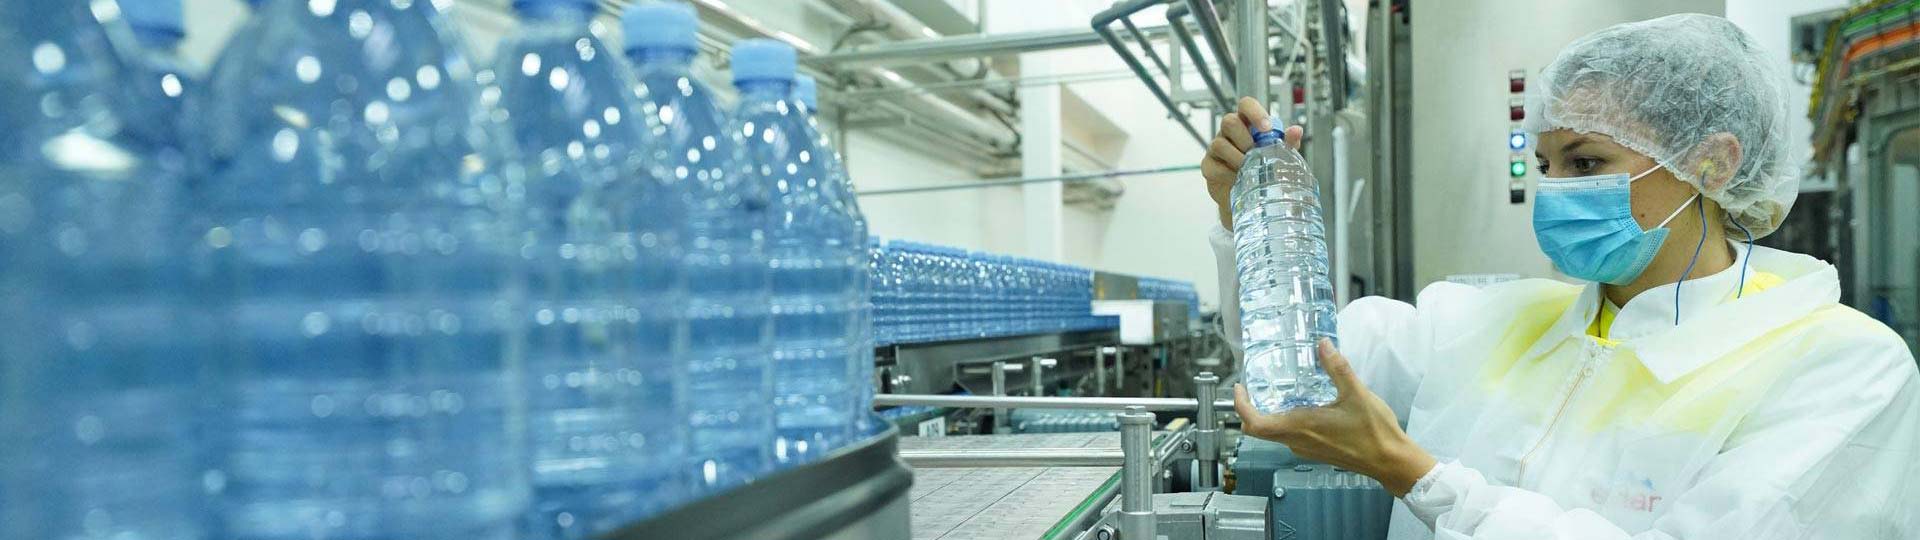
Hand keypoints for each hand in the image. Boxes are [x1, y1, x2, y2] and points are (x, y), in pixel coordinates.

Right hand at [1201, 97, 1301, 229]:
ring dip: (1237, 158)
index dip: (1255, 112)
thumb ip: (1287, 142)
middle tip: (1256, 153)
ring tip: (1249, 169)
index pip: (1246, 105)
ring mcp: (1216, 148)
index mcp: (1247, 123)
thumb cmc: (1263, 168)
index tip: (1267, 128)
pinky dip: (1229, 174)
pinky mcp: (1208, 166)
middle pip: (1229, 121)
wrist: (1249, 196)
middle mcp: (1229, 132)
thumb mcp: (1279, 154)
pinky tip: (1239, 180)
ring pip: (1219, 144)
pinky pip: (1214, 166)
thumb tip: (1297, 130)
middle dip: (1245, 138)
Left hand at [1233, 339, 1436, 496]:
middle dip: (1250, 409)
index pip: (1255, 423)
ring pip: (1275, 434)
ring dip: (1269, 414)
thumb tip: (1323, 345)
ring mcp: (1306, 449)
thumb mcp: (1356, 393)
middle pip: (1259, 430)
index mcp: (1302, 427)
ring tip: (1277, 391)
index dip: (1241, 406)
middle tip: (1251, 389)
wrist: (1390, 461)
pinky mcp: (1316, 452)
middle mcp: (1298, 442)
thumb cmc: (1375, 434)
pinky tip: (1302, 405)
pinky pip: (1290, 437)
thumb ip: (1337, 368)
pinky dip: (1286, 421)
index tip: (1239, 389)